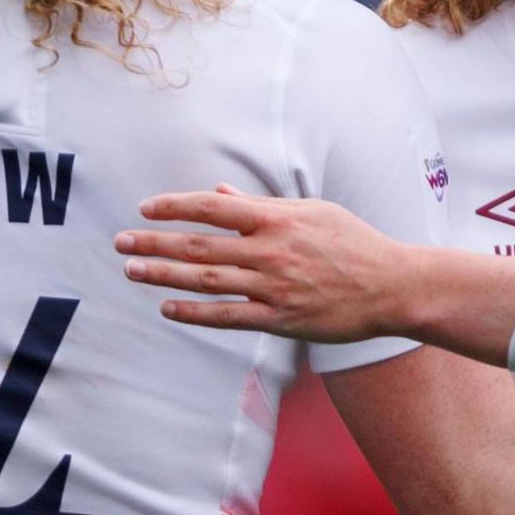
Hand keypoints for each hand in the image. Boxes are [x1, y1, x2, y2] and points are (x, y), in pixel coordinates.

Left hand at [118, 186, 416, 341]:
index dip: (175, 207)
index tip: (145, 208)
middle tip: (120, 241)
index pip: (213, 209)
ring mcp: (274, 288)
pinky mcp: (281, 319)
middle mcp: (271, 252)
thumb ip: (263, 205)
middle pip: (200, 245)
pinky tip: (167, 307)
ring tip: (131, 269)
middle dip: (155, 241)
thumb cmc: (356, 244)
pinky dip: (195, 311)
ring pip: (207, 279)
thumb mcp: (314, 212)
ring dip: (164, 274)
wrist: (394, 287)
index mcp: (278, 220)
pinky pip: (228, 316)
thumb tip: (221, 195)